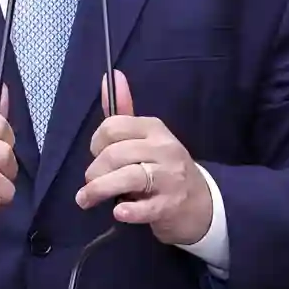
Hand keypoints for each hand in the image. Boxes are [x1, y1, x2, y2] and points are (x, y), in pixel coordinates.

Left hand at [75, 70, 212, 245]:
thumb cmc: (165, 167)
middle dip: (94, 171)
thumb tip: (110, 75)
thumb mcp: (147, 137)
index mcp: (155, 128)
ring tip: (86, 200)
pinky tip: (118, 212)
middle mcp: (164, 149)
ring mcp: (170, 178)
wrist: (202, 204)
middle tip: (90, 183)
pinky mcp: (171, 206)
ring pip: (128, 177)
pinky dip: (128, 211)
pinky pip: (145, 207)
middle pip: (115, 154)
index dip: (96, 143)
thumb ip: (125, 111)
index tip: (96, 155)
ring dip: (99, 190)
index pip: (113, 127)